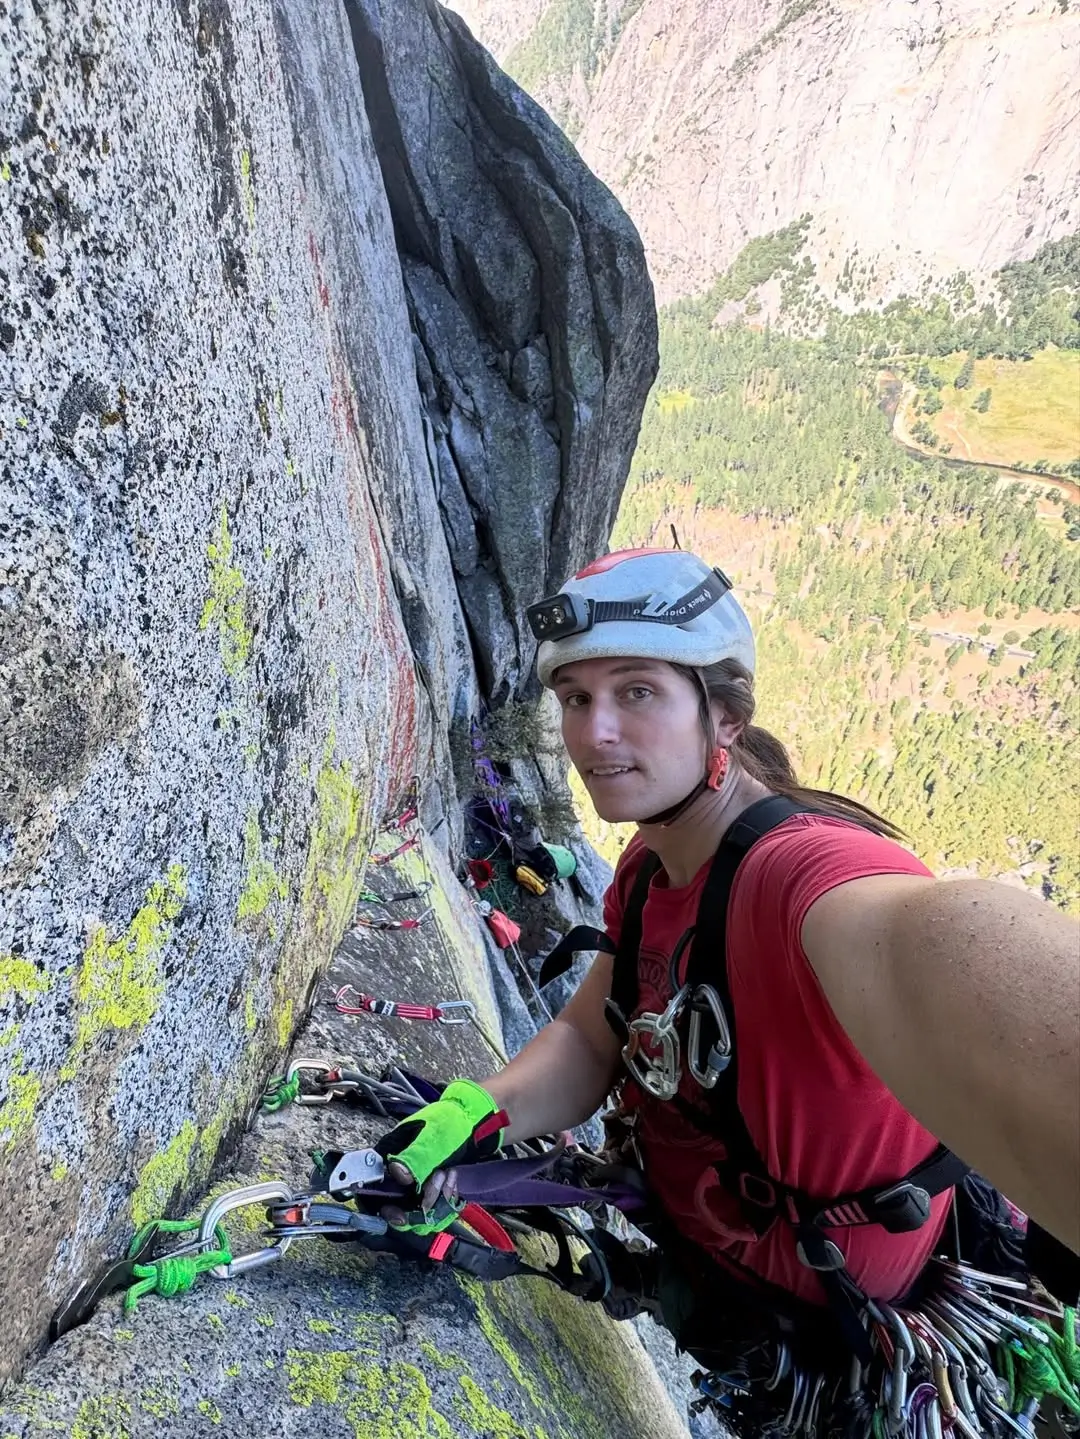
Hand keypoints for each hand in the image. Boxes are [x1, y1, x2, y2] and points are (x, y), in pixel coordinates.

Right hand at [373, 1079, 504, 1232]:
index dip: (383, 1208)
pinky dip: (444, 1200)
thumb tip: (397, 1175)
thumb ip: (416, 1158)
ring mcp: (414, 1183)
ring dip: (436, 1200)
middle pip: (394, 1207)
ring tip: (450, 1175)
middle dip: (418, 1205)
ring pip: (416, 1211)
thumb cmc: (450, 1122)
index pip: (372, 1191)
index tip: (402, 1215)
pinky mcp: (430, 1190)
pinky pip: (432, 1209)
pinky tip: (453, 1181)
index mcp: (389, 1156)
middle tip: (438, 1186)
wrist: (475, 1121)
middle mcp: (397, 1173)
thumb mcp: (434, 1138)